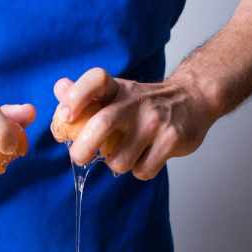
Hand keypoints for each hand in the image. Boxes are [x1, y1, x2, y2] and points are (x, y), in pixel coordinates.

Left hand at [52, 67, 215, 177]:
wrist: (193, 99)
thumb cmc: (142, 101)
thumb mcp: (115, 91)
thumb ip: (84, 93)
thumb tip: (59, 89)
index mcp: (117, 88)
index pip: (95, 80)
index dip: (76, 96)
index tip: (66, 115)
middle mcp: (135, 102)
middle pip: (101, 124)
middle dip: (83, 149)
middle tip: (80, 157)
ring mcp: (155, 121)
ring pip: (120, 159)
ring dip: (116, 164)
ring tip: (123, 155)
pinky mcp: (173, 139)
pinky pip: (143, 170)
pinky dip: (138, 171)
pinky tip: (144, 158)